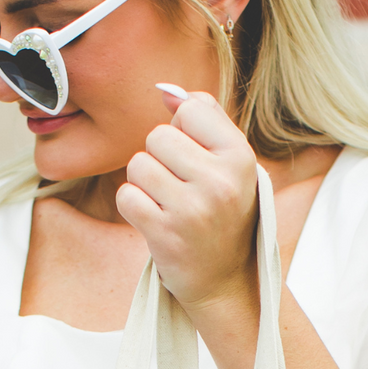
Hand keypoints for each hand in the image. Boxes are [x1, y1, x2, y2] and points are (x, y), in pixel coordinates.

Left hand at [114, 91, 259, 314]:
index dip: (183, 131)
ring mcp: (193, 211)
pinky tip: (154, 219)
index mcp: (240, 157)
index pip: (190, 110)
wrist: (224, 278)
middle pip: (157, 136)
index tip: (196, 159)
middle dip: (159, 158)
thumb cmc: (222, 211)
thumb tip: (164, 90)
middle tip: (178, 186)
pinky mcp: (165, 235)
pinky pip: (126, 196)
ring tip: (167, 202)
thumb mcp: (229, 162)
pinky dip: (133, 206)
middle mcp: (220, 182)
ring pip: (138, 165)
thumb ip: (204, 117)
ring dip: (144, 182)